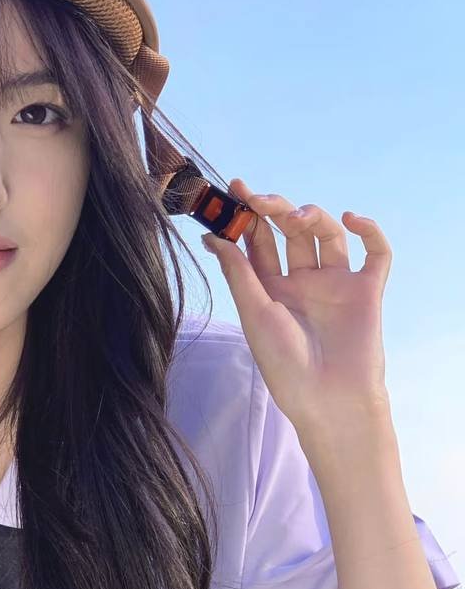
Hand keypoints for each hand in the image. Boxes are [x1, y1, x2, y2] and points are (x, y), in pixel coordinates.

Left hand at [201, 177, 392, 433]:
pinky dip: (370, 231)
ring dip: (312, 217)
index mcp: (271, 287)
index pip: (258, 241)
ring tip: (297, 217)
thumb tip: (212, 236)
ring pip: (327, 235)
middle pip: (290, 232)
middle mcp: (303, 281)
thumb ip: (239, 272)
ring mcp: (336, 284)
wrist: (327, 399)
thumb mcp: (254, 312)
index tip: (234, 188)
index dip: (247, 215)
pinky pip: (376, 253)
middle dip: (274, 210)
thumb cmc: (284, 363)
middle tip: (258, 199)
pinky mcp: (367, 290)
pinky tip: (352, 219)